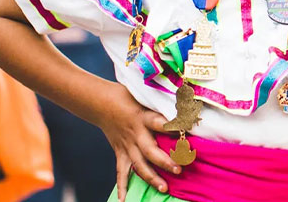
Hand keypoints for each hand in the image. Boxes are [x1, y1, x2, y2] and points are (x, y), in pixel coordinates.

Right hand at [95, 83, 179, 200]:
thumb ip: (161, 102)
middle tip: (179, 169)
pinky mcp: (120, 152)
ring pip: (139, 165)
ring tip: (164, 188)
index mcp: (143, 117)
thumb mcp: (144, 95)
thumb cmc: (126, 96)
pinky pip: (121, 172)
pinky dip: (122, 186)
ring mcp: (127, 146)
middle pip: (150, 151)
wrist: (100, 103)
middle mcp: (135, 134)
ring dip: (152, 177)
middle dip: (165, 161)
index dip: (173, 127)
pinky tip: (124, 200)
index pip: (159, 123)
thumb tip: (185, 98)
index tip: (187, 130)